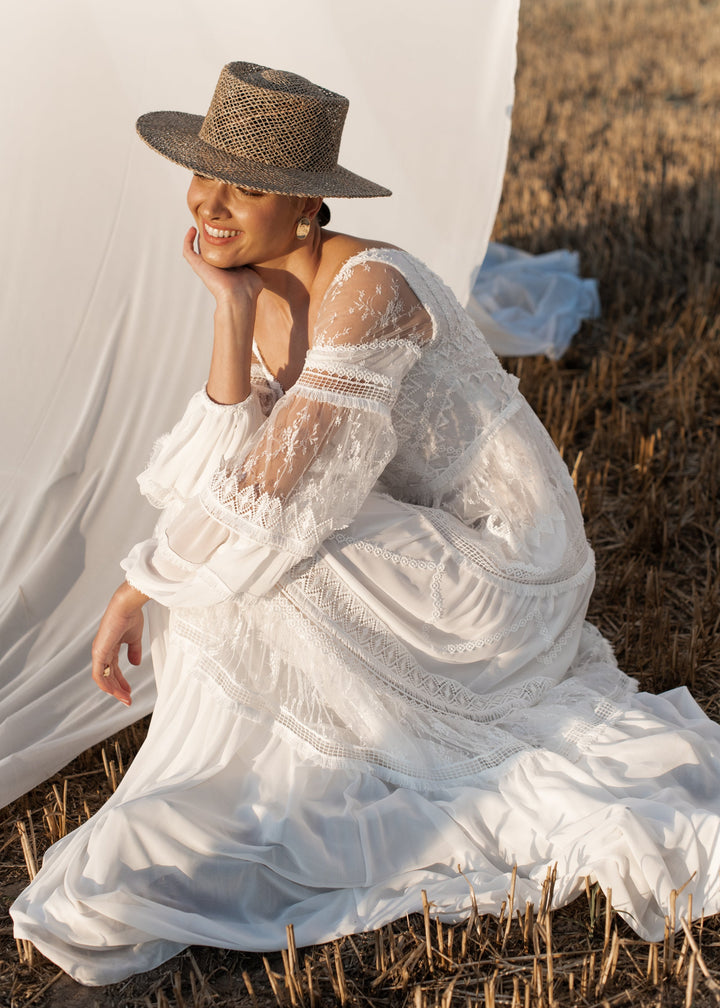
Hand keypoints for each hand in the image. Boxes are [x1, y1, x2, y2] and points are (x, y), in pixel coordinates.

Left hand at [91, 583, 147, 705]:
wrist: (127, 606)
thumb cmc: (130, 616)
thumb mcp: (134, 638)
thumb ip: (134, 651)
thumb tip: (135, 663)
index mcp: (109, 647)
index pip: (113, 669)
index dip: (121, 682)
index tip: (129, 691)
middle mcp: (101, 651)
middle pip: (108, 676)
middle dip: (118, 689)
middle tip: (128, 699)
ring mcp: (99, 652)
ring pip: (103, 677)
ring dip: (113, 690)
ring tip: (125, 698)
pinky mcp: (99, 652)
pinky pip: (98, 673)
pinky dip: (105, 684)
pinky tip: (113, 692)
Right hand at [182, 227, 263, 306]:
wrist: (240, 295)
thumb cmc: (249, 287)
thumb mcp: (254, 269)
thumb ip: (252, 261)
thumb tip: (256, 254)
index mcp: (226, 266)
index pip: (221, 251)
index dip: (221, 240)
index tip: (224, 227)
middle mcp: (214, 265)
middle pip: (208, 248)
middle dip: (208, 235)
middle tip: (211, 222)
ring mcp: (205, 266)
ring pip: (196, 248)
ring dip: (196, 236)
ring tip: (200, 223)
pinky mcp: (197, 265)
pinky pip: (188, 251)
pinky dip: (187, 240)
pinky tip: (192, 229)